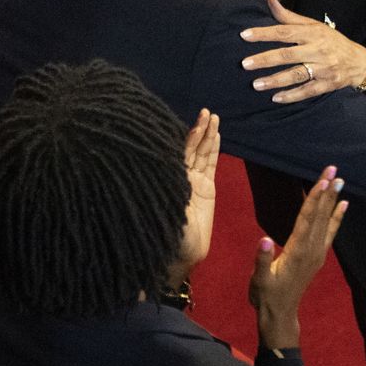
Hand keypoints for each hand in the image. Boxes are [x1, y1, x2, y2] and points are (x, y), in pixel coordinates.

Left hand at [167, 110, 219, 284]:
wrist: (180, 253)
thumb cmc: (162, 231)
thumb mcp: (158, 206)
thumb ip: (160, 185)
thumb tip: (149, 162)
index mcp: (165, 176)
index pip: (173, 150)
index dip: (182, 137)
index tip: (186, 122)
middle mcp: (179, 175)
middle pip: (190, 147)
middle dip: (198, 130)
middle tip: (205, 112)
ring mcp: (193, 180)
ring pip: (202, 152)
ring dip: (208, 134)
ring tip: (212, 117)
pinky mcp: (206, 188)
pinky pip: (211, 163)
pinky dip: (214, 148)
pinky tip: (217, 134)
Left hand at [240, 0, 365, 102]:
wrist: (359, 62)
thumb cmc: (331, 41)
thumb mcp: (313, 25)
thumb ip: (289, 16)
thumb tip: (269, 0)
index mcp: (313, 33)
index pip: (284, 32)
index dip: (264, 33)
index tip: (245, 35)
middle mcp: (318, 50)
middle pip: (288, 55)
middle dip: (265, 60)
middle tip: (245, 64)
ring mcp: (323, 68)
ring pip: (296, 74)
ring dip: (275, 80)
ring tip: (256, 84)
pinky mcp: (327, 84)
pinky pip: (307, 91)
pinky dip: (291, 96)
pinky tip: (275, 98)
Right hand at [249, 166, 346, 349]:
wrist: (280, 314)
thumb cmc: (265, 295)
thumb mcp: (259, 280)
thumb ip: (262, 260)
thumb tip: (265, 240)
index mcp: (297, 251)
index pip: (307, 219)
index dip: (314, 199)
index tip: (322, 181)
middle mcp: (311, 249)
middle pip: (320, 215)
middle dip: (326, 192)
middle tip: (333, 170)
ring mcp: (317, 253)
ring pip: (326, 221)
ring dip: (333, 200)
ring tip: (340, 181)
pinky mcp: (317, 256)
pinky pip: (330, 232)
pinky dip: (337, 218)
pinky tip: (343, 205)